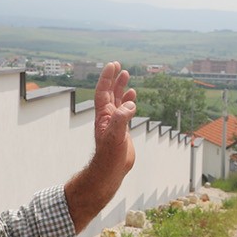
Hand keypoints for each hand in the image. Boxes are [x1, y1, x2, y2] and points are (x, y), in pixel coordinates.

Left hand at [64, 63, 137, 231]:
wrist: (110, 171)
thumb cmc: (109, 155)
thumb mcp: (115, 136)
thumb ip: (121, 119)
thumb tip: (129, 104)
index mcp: (103, 115)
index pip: (104, 91)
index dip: (107, 77)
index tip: (113, 65)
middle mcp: (108, 116)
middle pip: (109, 92)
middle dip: (113, 78)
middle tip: (118, 65)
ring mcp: (114, 122)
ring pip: (118, 100)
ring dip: (121, 87)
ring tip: (126, 75)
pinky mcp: (122, 129)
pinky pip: (125, 111)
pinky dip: (129, 102)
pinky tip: (133, 97)